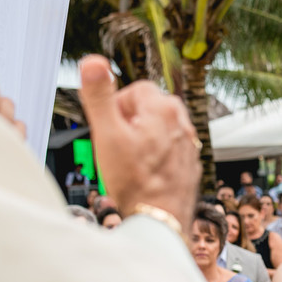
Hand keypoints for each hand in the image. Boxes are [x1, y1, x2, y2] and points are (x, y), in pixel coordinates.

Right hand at [77, 56, 199, 230]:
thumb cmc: (135, 181)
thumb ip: (99, 96)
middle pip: (146, 108)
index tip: (112, 131)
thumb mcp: (107, 135)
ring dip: (142, 139)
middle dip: (129, 123)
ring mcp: (189, 142)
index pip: (134, 89)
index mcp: (164, 107)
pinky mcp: (190, 161)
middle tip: (119, 148)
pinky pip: (167, 147)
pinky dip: (154, 155)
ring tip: (132, 162)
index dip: (116, 109)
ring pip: (157, 128)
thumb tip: (92, 61)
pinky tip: (145, 173)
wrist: (161, 220)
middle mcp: (182, 121)